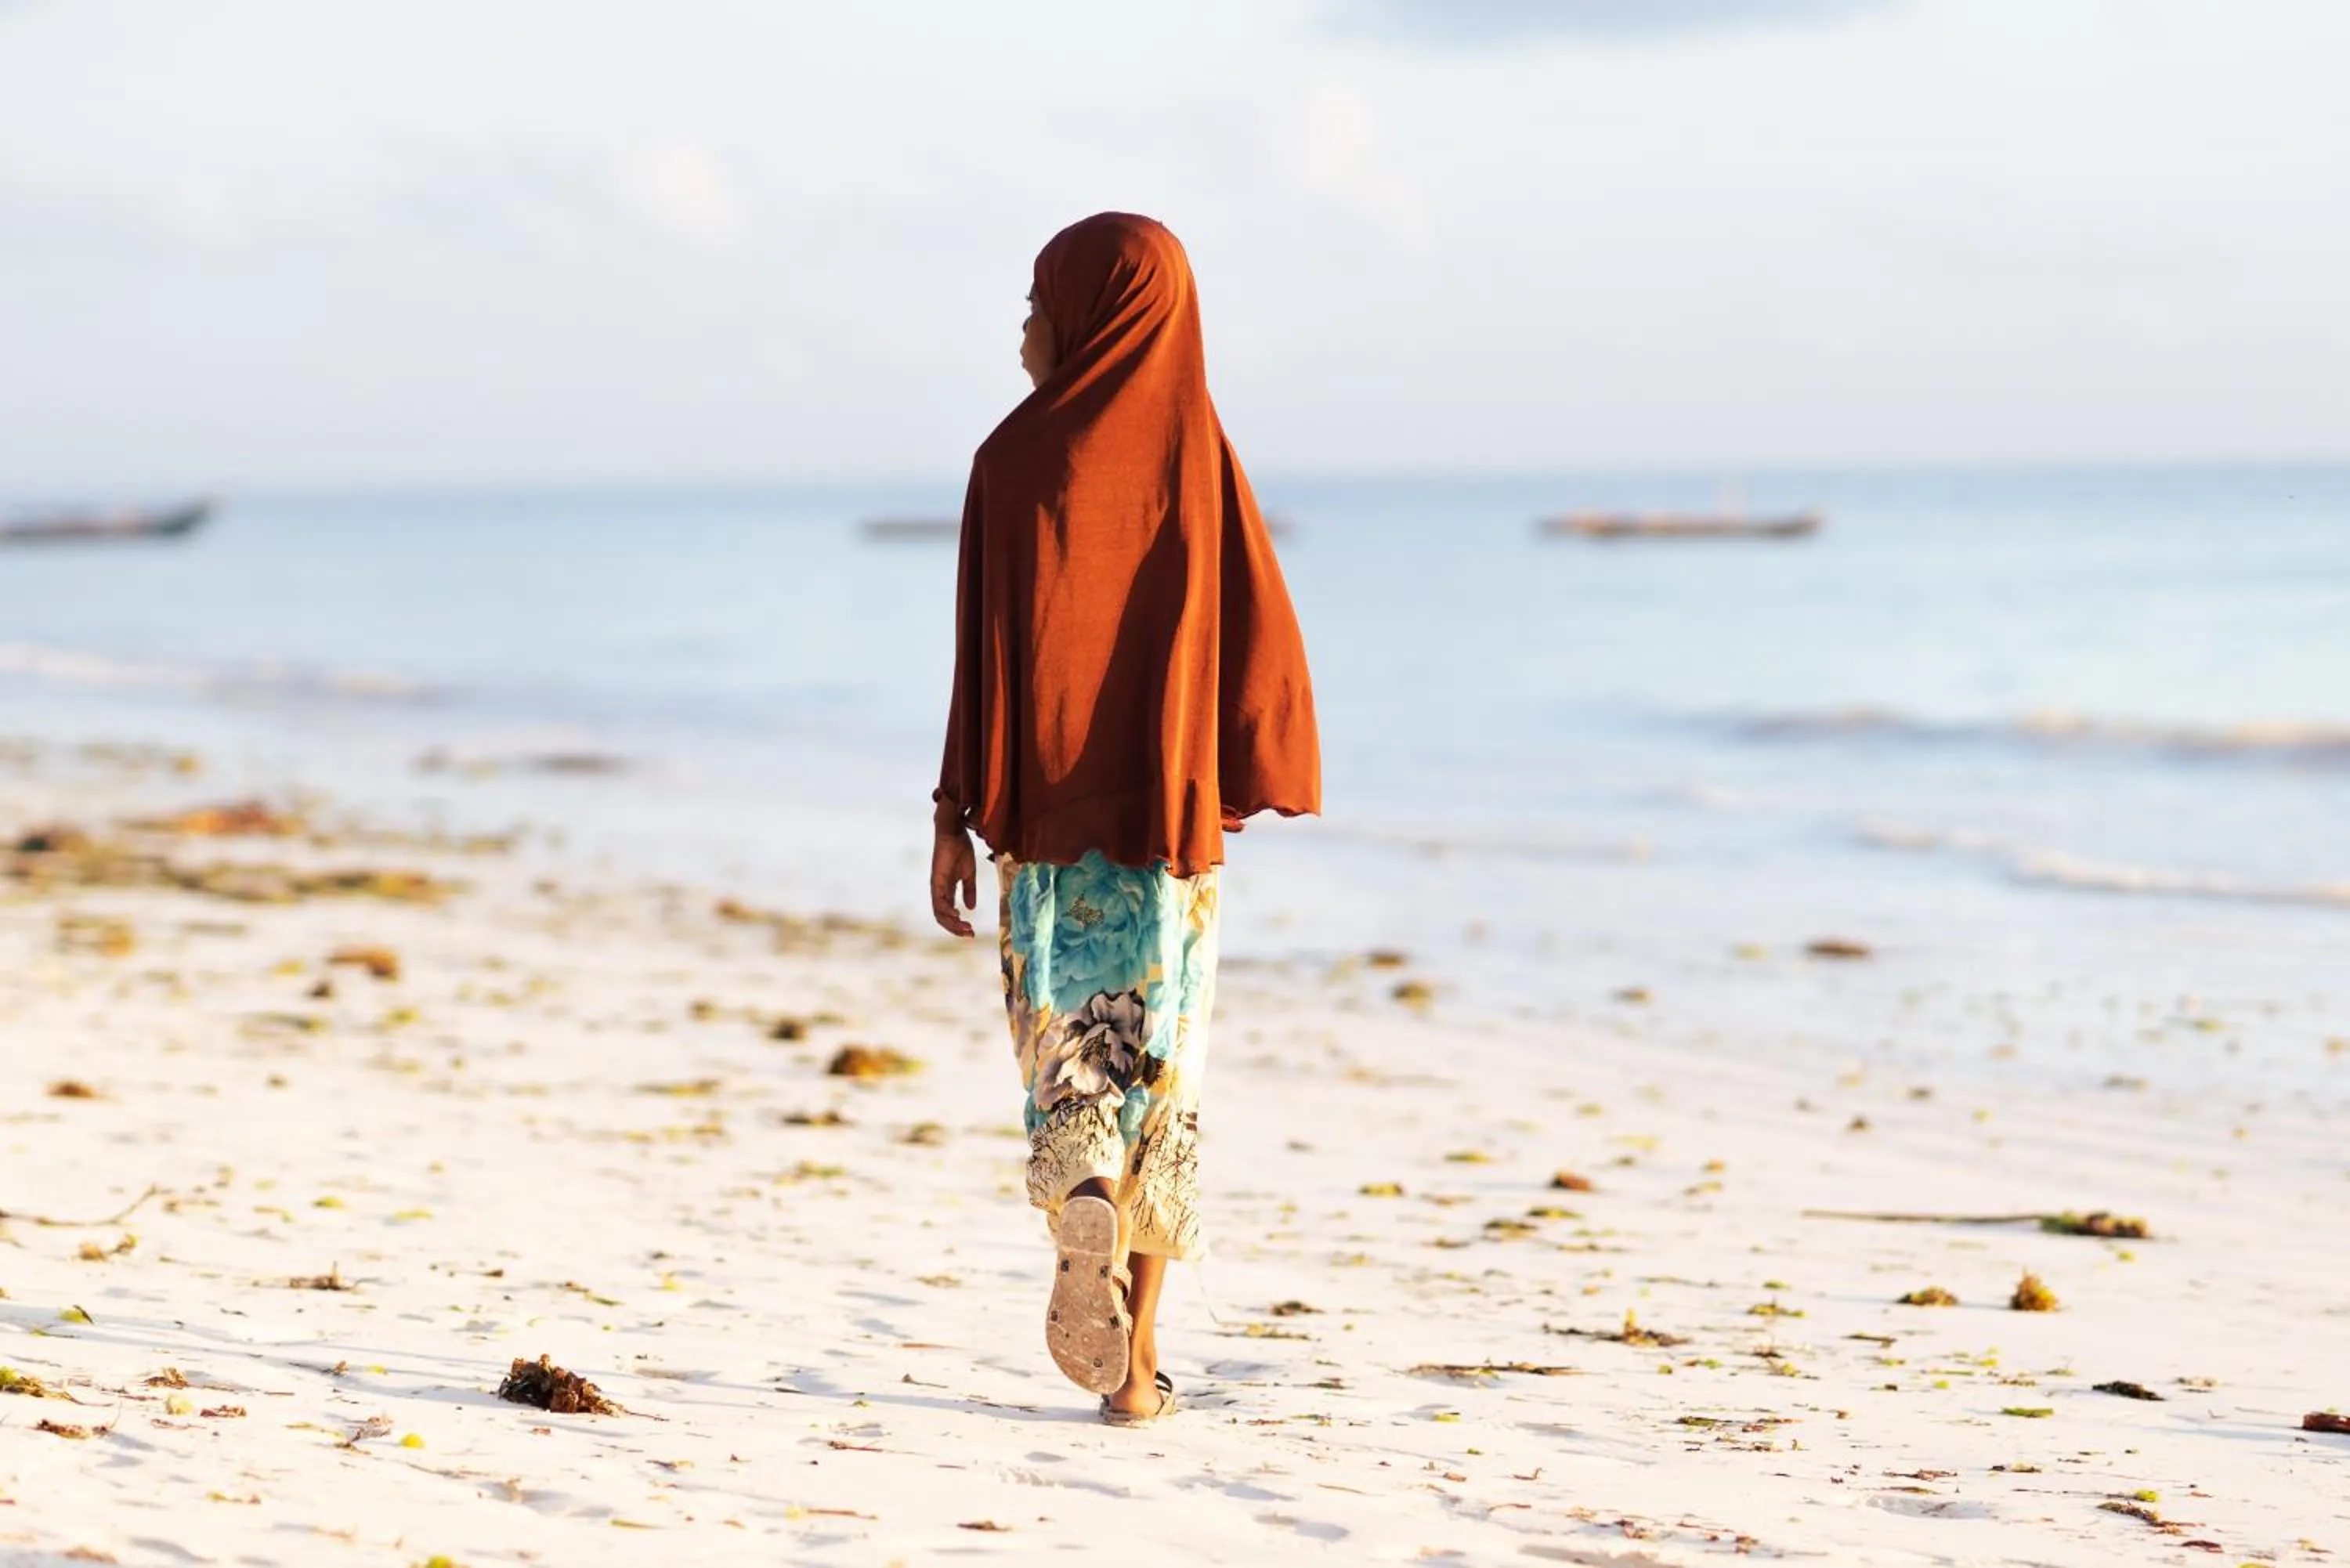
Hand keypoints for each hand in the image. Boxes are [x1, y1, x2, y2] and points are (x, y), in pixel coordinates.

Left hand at [929, 820, 976, 937]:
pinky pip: (939, 901)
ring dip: (952, 923)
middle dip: (956, 929)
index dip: (959, 925)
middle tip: (970, 934)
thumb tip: (971, 908)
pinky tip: (957, 915)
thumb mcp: (968, 875)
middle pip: (943, 917)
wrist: (954, 833)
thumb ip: (969, 891)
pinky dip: (947, 911)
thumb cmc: (960, 850)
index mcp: (947, 890)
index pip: (949, 913)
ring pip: (939, 913)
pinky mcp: (936, 881)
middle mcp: (939, 891)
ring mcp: (936, 887)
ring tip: (965, 928)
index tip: (972, 931)